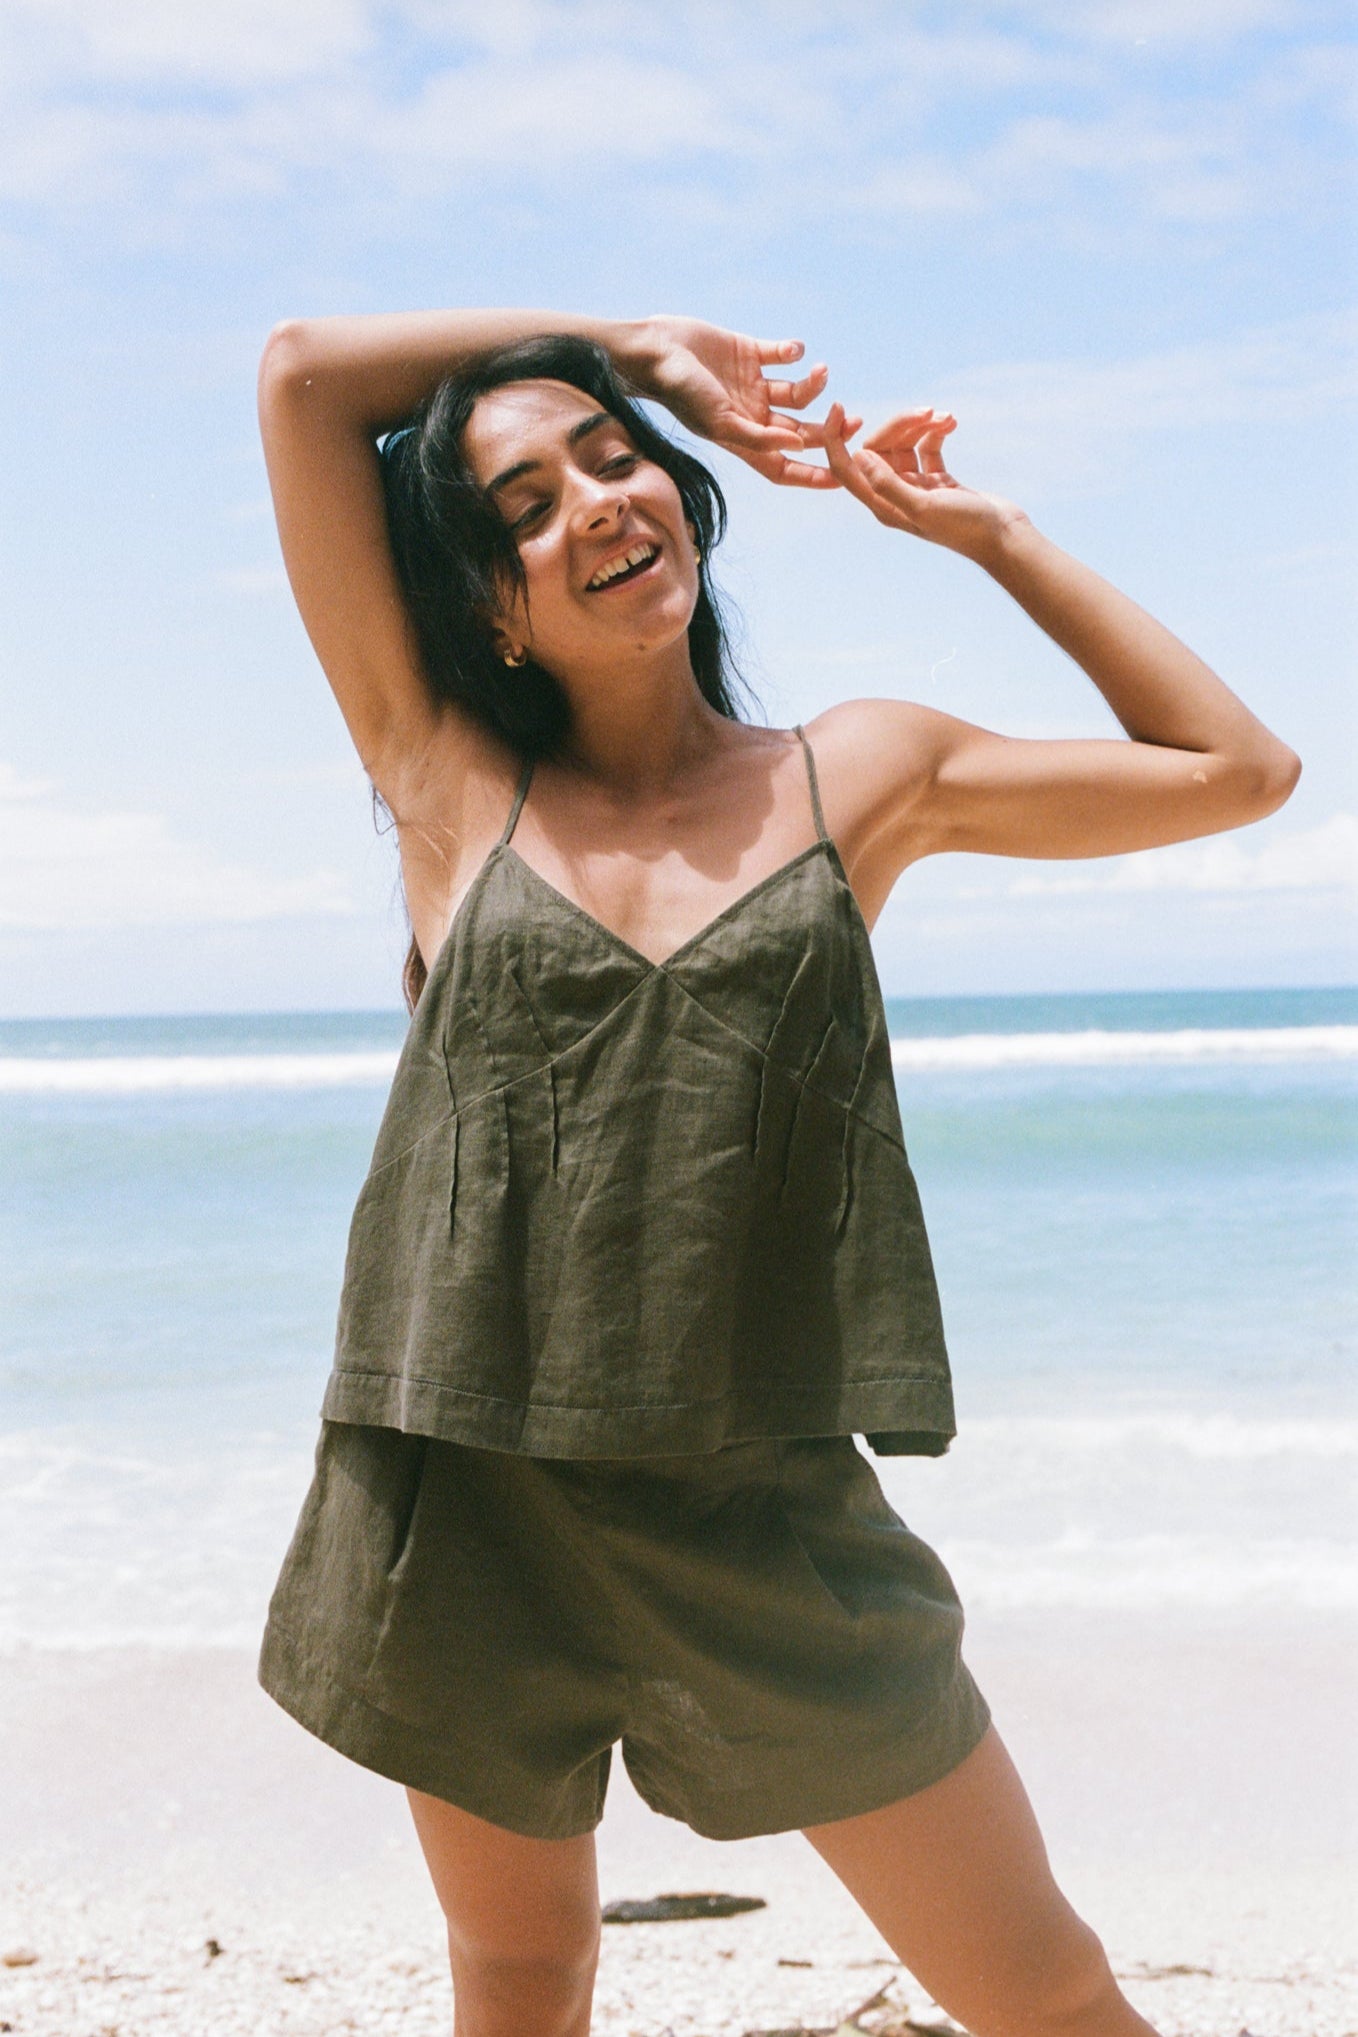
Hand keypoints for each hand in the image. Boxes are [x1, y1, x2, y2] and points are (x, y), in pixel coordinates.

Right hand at [633, 316, 858, 489]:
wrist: (655, 350)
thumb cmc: (680, 392)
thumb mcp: (718, 421)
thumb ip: (757, 437)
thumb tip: (796, 449)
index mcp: (744, 439)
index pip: (784, 467)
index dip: (812, 475)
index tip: (843, 476)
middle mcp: (752, 415)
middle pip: (800, 431)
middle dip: (828, 429)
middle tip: (853, 420)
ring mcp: (752, 384)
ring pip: (797, 393)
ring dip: (815, 385)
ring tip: (821, 372)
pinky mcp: (749, 353)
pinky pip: (780, 354)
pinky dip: (793, 352)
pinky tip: (794, 350)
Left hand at [821, 402, 1028, 559]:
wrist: (1003, 538)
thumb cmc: (965, 527)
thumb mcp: (924, 506)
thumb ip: (888, 484)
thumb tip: (858, 456)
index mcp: (883, 505)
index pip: (846, 470)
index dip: (836, 440)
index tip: (840, 408)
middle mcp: (894, 496)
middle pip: (879, 449)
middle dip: (899, 425)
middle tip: (926, 410)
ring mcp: (916, 488)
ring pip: (904, 444)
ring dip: (921, 425)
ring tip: (945, 416)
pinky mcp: (937, 481)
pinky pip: (926, 447)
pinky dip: (936, 432)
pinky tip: (952, 423)